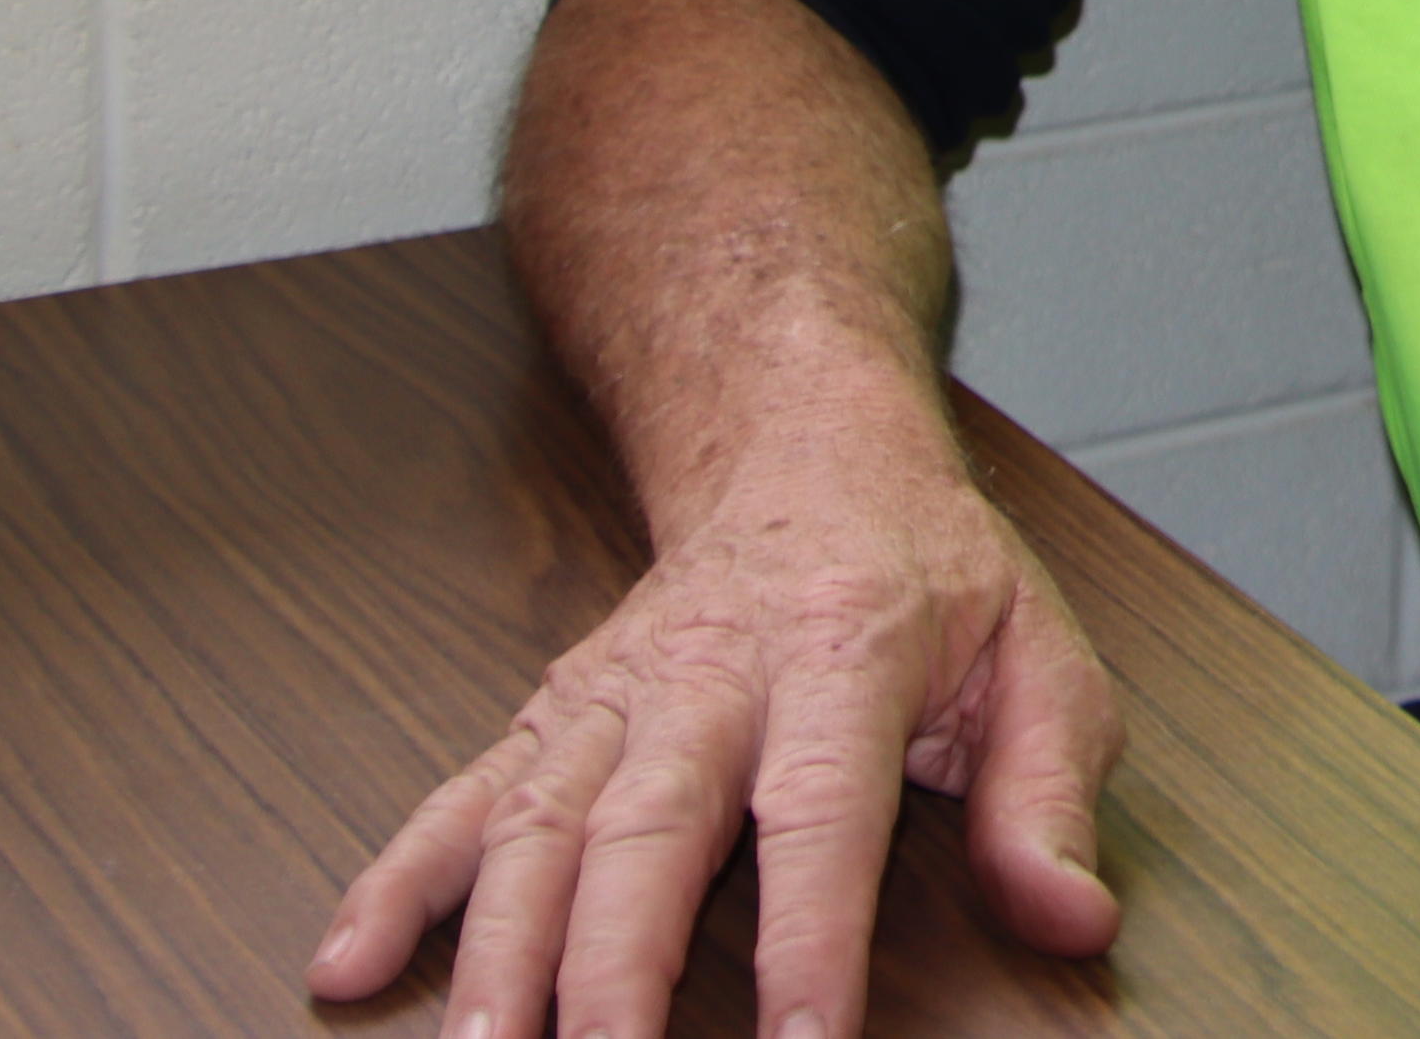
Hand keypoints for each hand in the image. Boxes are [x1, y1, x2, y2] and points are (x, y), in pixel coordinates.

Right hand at [305, 434, 1122, 1038]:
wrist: (805, 446)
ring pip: (538, 829)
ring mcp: (614, 696)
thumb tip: (1073, 917)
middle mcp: (709, 677)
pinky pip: (461, 799)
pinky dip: (397, 881)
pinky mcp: (551, 716)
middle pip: (645, 832)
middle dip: (611, 974)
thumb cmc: (930, 573)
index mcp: (846, 653)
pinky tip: (346, 965)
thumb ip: (1051, 794)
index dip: (808, 937)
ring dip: (497, 953)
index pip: (822, 810)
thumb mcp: (1038, 654)